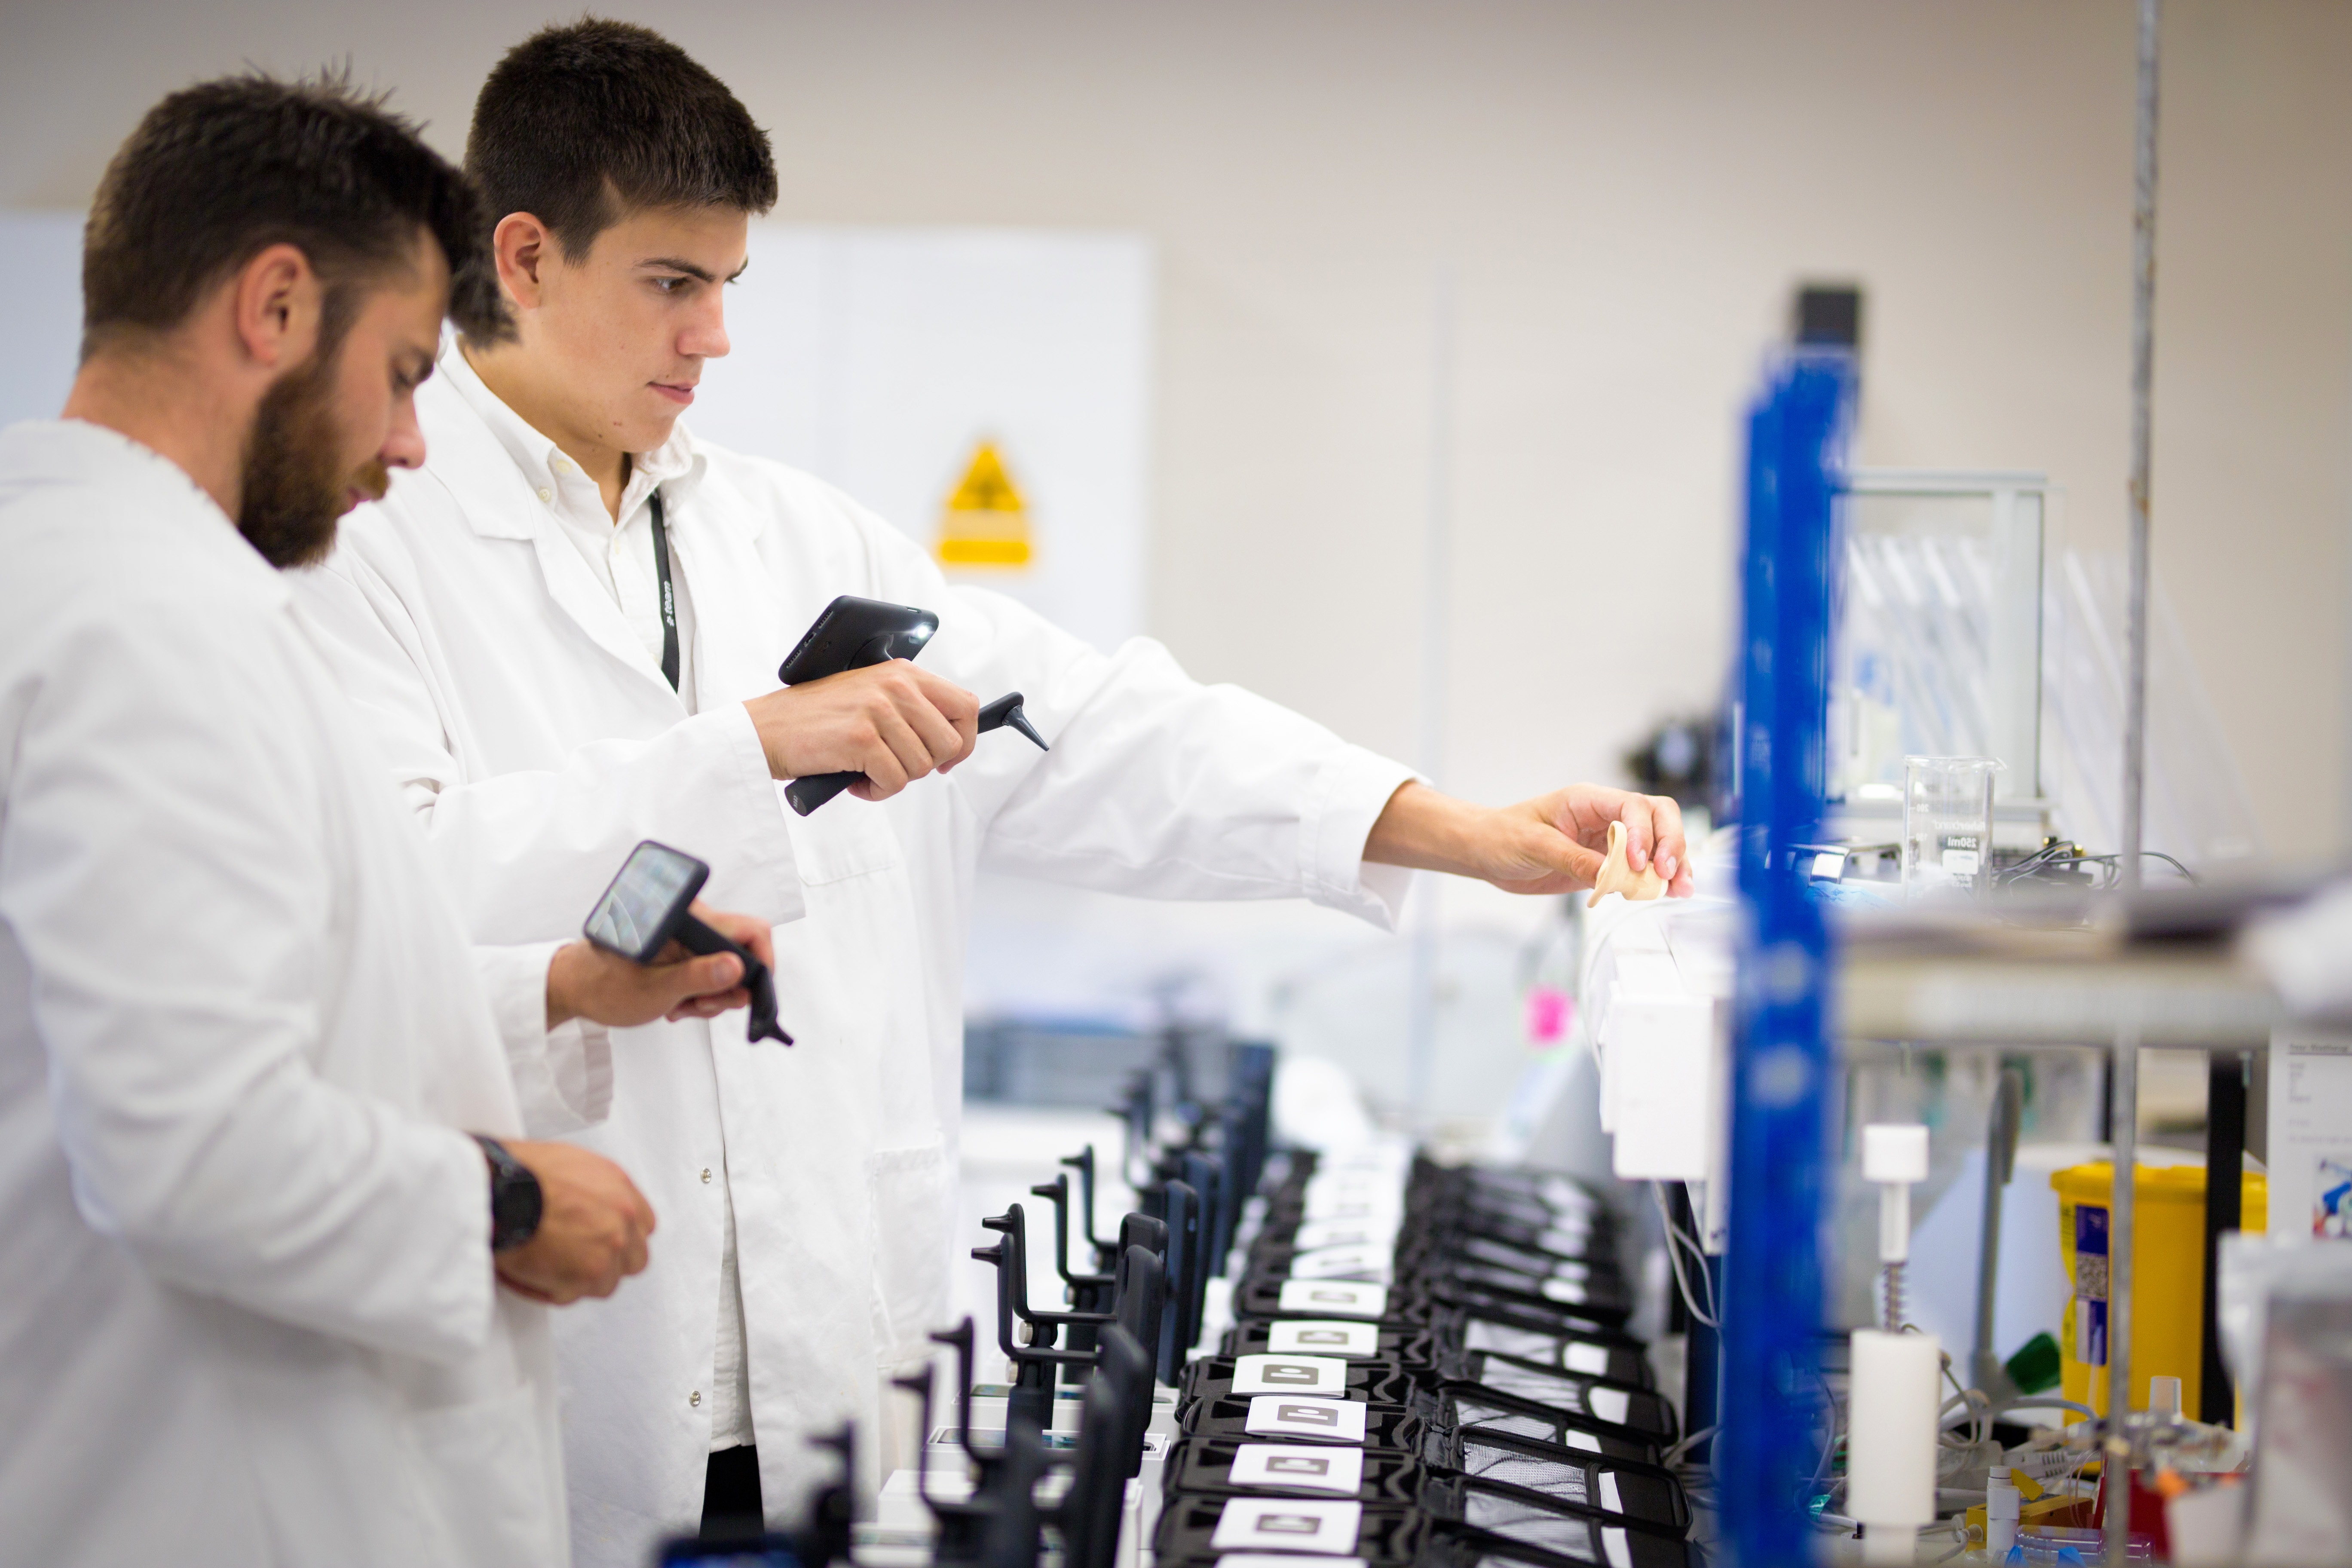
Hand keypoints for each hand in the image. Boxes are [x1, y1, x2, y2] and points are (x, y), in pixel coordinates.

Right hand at [492, 1140, 654, 1303]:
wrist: (500, 1189)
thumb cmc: (522, 1172)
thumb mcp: (573, 1165)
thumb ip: (594, 1193)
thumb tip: (589, 1209)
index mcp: (621, 1192)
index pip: (642, 1227)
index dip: (622, 1238)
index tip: (604, 1242)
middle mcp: (621, 1222)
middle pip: (632, 1260)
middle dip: (608, 1264)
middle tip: (577, 1261)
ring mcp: (605, 1253)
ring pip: (603, 1284)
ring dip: (577, 1280)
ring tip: (545, 1265)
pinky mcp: (581, 1279)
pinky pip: (567, 1297)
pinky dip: (545, 1289)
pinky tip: (526, 1272)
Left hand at [544, 904, 775, 1028]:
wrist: (574, 988)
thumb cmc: (604, 984)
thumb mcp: (656, 989)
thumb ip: (699, 977)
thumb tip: (738, 968)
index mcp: (689, 919)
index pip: (751, 930)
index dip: (762, 962)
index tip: (750, 993)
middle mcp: (693, 922)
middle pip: (742, 954)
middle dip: (727, 988)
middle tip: (699, 1006)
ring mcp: (689, 937)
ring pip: (726, 968)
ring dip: (709, 995)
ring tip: (679, 1006)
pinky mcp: (683, 950)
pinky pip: (709, 971)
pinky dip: (698, 992)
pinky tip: (676, 1002)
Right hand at [742, 661, 979, 799]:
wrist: (767, 729)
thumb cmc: (818, 719)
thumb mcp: (871, 696)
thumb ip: (910, 707)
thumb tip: (954, 741)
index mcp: (903, 672)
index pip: (965, 705)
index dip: (964, 740)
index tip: (946, 758)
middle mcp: (895, 686)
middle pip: (949, 743)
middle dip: (925, 765)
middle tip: (893, 765)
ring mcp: (878, 710)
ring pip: (922, 767)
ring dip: (895, 779)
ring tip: (866, 769)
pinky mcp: (861, 738)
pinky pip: (894, 783)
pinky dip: (875, 791)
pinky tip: (855, 780)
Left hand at [1362, 781, 1694, 896]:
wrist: (1486, 852)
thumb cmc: (1503, 836)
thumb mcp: (1535, 846)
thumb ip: (1573, 859)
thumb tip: (1609, 877)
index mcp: (1589, 800)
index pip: (1634, 807)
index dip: (1645, 834)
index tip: (1638, 864)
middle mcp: (1605, 817)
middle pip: (1657, 818)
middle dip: (1670, 844)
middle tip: (1667, 875)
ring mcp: (1609, 840)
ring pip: (1656, 843)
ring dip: (1672, 863)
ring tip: (1680, 889)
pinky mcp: (1606, 864)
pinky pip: (1639, 869)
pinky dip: (1655, 880)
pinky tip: (1666, 893)